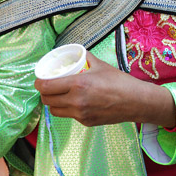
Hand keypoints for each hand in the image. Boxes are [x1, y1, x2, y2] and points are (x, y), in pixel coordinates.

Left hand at [35, 54, 175, 127]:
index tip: (39, 80)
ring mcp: (80, 114)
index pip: (46, 87)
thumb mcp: (100, 65)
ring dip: (53, 103)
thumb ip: (85, 58)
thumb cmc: (120, 82)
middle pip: (48, 101)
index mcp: (78, 85)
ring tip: (57, 96)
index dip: (39, 83)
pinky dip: (68, 109)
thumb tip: (77, 52)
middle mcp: (76, 101)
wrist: (136, 102)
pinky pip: (69, 116)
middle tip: (47, 87)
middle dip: (44, 94)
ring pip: (55, 111)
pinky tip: (74, 102)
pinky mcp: (86, 123)